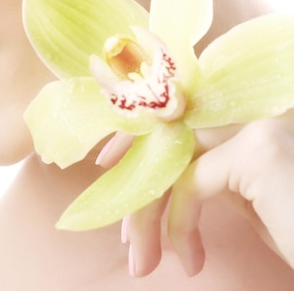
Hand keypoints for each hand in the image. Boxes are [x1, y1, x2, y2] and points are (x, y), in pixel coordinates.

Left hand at [98, 110, 293, 276]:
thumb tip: (159, 175)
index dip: (141, 142)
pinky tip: (191, 259)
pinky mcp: (258, 151)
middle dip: (138, 187)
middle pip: (171, 138)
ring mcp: (260, 125)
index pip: (180, 118)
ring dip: (148, 215)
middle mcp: (258, 110)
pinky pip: (189, 184)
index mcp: (253, 119)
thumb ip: (214, 175)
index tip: (111, 171)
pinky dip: (179, 224)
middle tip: (127, 242)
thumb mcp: (252, 203)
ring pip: (173, 160)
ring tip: (141, 261)